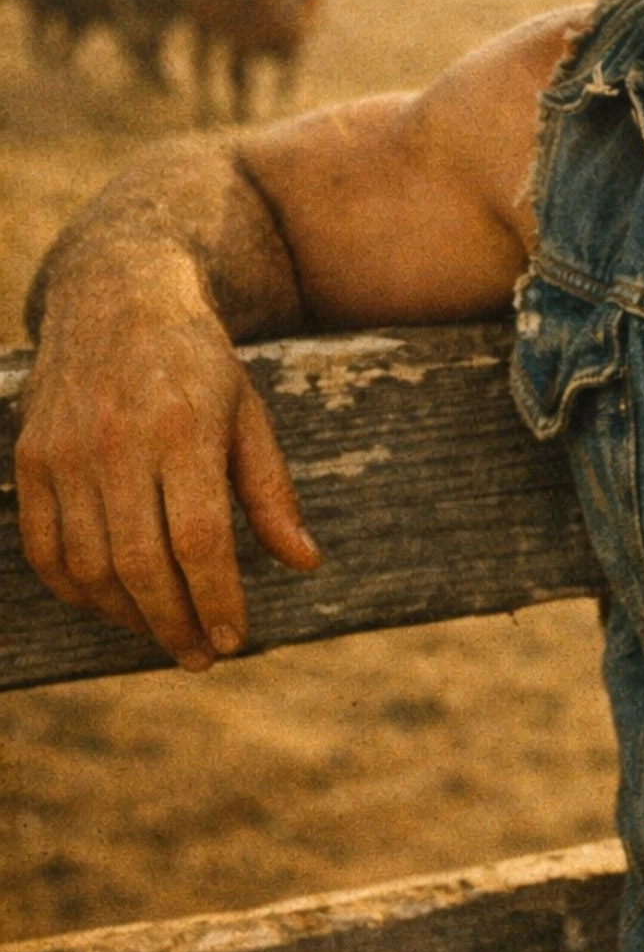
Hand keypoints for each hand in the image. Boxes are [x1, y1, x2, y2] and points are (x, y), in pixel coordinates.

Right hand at [15, 272, 318, 668]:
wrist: (116, 296)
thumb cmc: (196, 363)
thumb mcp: (249, 413)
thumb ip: (272, 491)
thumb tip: (304, 563)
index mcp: (183, 427)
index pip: (199, 538)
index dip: (216, 598)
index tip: (235, 640)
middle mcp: (117, 441)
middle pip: (140, 563)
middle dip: (174, 623)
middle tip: (201, 655)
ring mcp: (65, 451)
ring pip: (90, 566)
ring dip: (129, 616)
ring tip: (166, 633)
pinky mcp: (31, 458)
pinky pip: (45, 550)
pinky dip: (78, 591)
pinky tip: (113, 605)